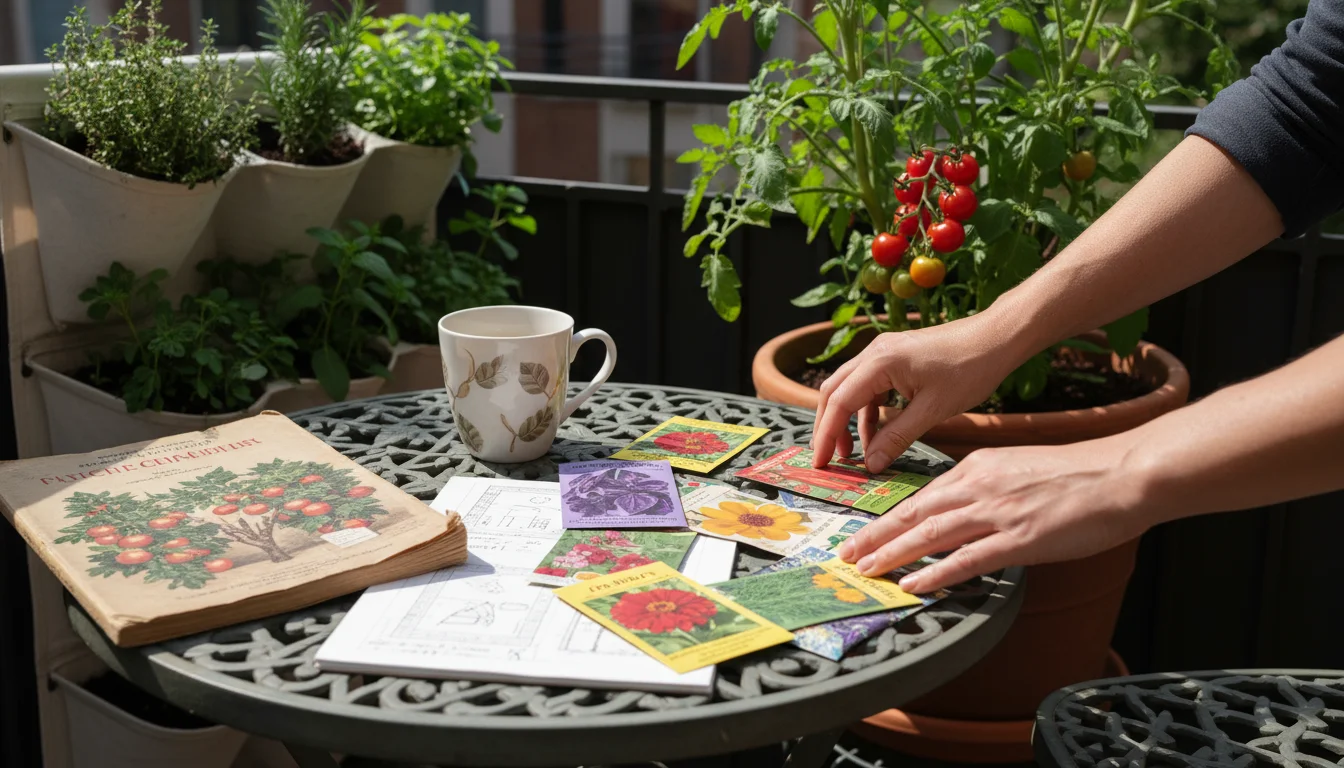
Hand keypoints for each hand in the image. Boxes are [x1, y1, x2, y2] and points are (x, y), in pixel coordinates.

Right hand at [811, 313, 1018, 471]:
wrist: (997, 337)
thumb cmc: (971, 368)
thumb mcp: (933, 410)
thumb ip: (898, 437)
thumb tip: (871, 464)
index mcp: (879, 362)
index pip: (839, 402)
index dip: (826, 435)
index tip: (820, 462)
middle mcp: (874, 352)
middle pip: (834, 392)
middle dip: (828, 427)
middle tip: (828, 459)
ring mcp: (883, 352)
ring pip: (850, 389)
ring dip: (847, 421)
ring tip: (854, 452)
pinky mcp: (895, 357)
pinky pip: (869, 386)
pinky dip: (867, 411)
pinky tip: (876, 433)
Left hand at [836, 437, 1156, 592]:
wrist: (1122, 473)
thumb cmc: (1078, 474)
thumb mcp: (1018, 469)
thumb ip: (987, 488)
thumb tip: (964, 512)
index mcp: (977, 468)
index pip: (921, 497)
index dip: (888, 518)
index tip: (864, 532)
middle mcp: (979, 486)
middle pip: (914, 514)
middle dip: (875, 536)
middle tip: (847, 555)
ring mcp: (997, 513)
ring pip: (931, 534)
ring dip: (892, 554)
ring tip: (867, 570)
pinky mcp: (1020, 538)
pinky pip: (968, 559)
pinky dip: (936, 573)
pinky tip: (913, 584)